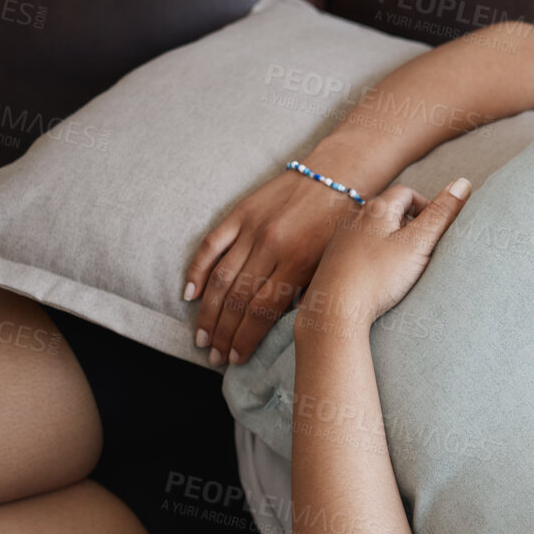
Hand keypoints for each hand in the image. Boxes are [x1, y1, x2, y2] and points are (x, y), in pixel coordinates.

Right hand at [184, 165, 364, 366]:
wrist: (339, 174)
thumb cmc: (344, 223)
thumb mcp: (336, 261)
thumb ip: (311, 291)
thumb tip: (290, 327)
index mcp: (299, 262)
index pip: (263, 311)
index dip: (246, 339)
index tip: (236, 359)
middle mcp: (272, 246)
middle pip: (238, 300)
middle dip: (224, 334)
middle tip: (215, 357)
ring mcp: (253, 228)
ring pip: (222, 278)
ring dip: (209, 312)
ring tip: (202, 337)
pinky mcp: (242, 212)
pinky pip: (212, 244)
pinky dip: (198, 270)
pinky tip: (190, 295)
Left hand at [297, 178, 472, 340]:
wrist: (336, 308)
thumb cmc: (379, 276)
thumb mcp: (418, 243)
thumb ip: (441, 214)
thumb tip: (463, 183)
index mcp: (377, 208)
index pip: (407, 192)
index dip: (426, 206)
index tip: (436, 228)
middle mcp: (356, 217)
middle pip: (389, 209)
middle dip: (409, 222)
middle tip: (424, 246)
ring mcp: (342, 238)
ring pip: (374, 229)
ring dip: (391, 239)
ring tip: (403, 262)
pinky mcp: (334, 258)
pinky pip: (360, 247)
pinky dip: (375, 254)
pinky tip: (380, 274)